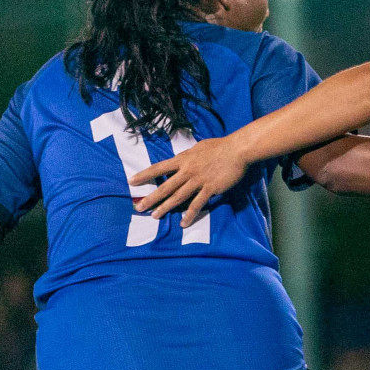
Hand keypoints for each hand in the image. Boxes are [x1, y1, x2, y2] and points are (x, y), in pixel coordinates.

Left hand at [131, 135, 248, 225]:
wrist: (237, 150)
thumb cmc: (219, 146)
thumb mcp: (198, 147)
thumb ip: (187, 155)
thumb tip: (179, 159)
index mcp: (183, 159)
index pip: (159, 168)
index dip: (144, 175)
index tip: (132, 181)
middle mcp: (187, 171)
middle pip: (165, 186)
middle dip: (151, 198)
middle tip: (138, 208)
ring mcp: (198, 180)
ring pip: (178, 197)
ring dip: (165, 207)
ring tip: (155, 216)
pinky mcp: (210, 188)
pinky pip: (197, 204)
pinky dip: (189, 214)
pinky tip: (183, 223)